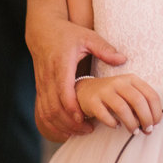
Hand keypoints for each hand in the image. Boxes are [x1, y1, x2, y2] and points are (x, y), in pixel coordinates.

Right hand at [29, 20, 125, 139]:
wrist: (43, 31)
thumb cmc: (68, 34)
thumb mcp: (87, 37)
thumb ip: (105, 49)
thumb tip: (123, 59)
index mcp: (61, 64)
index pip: (63, 90)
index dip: (72, 107)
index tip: (83, 118)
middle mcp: (49, 77)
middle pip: (54, 107)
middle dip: (69, 122)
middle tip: (87, 130)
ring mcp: (42, 84)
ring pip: (46, 111)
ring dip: (61, 125)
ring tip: (80, 131)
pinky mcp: (39, 89)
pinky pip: (41, 111)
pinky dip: (52, 123)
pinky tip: (66, 129)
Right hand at [76, 75, 161, 133]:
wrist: (86, 90)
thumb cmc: (113, 95)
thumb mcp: (129, 93)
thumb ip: (141, 103)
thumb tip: (152, 122)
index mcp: (132, 79)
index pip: (151, 95)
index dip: (156, 112)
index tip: (156, 123)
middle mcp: (119, 82)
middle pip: (138, 101)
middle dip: (146, 119)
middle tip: (146, 130)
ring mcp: (104, 90)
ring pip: (122, 108)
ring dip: (131, 123)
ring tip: (134, 131)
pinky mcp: (92, 101)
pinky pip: (104, 115)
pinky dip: (113, 123)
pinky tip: (117, 126)